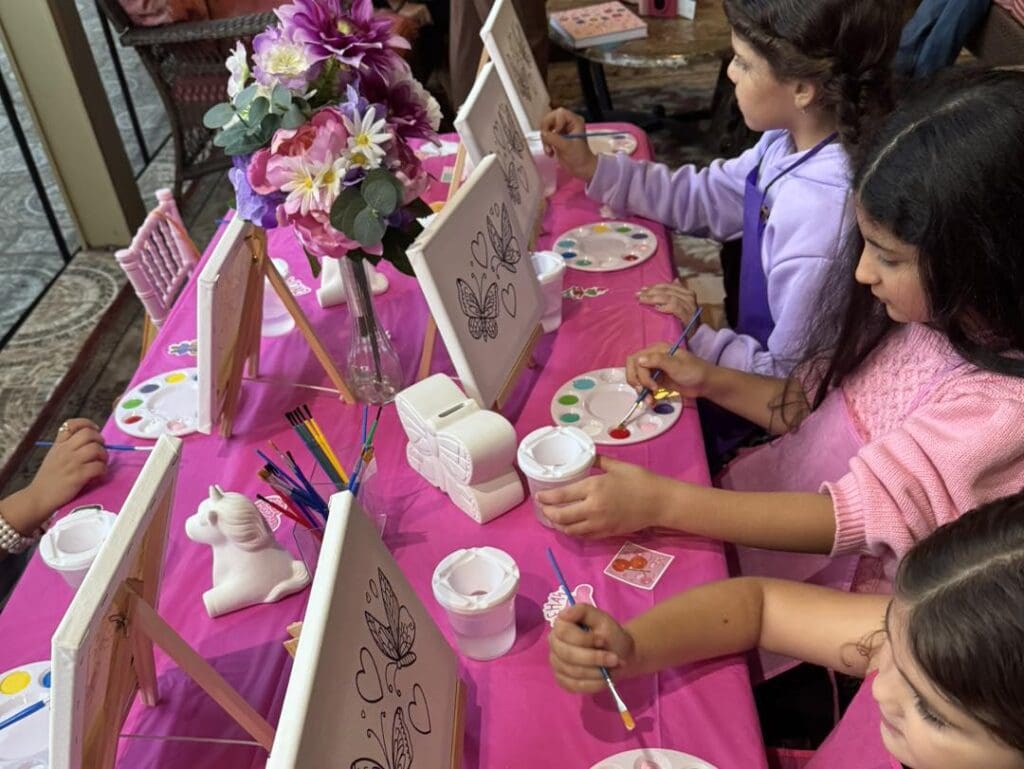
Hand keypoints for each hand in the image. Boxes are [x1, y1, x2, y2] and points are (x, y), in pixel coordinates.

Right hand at [26, 419, 107, 515]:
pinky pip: (98, 466)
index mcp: (58, 444)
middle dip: (100, 440)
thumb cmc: (48, 479)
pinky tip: (99, 474)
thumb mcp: (53, 456)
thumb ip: (67, 447)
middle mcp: (65, 450)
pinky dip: (103, 469)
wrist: (38, 497)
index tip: (94, 430)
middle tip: (100, 450)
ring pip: (96, 449)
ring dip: (104, 455)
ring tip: (101, 463)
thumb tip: (90, 443)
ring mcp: (72, 462)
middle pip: (89, 434)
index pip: (72, 424)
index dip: (87, 423)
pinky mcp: (78, 476)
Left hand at [536, 455, 661, 536]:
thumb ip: (598, 461)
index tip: (540, 497)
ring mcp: (599, 523)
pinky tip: (571, 527)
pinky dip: (574, 532)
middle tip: (544, 509)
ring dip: (559, 525)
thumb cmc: (640, 480)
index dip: (547, 498)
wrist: (659, 501)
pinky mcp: (607, 534)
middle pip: (561, 516)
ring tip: (554, 519)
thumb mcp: (617, 466)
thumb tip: (587, 455)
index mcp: (593, 487)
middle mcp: (593, 507)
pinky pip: (584, 536)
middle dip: (549, 514)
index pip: (562, 496)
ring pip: (571, 530)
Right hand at [540, 108, 597, 182]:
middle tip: (548, 142)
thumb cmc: (579, 157)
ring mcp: (561, 130)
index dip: (555, 122)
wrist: (581, 169)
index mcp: (575, 121)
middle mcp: (568, 123)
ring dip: (545, 140)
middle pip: (550, 118)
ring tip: (549, 151)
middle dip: (547, 130)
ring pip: (546, 127)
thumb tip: (543, 134)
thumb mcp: (566, 146)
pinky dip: (546, 144)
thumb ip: (554, 138)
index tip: (556, 133)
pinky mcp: (556, 137)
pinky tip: (550, 153)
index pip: (560, 113)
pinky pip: (546, 136)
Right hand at [549, 603, 634, 692]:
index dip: (585, 639)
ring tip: (612, 667)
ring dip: (597, 672)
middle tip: (614, 659)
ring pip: (573, 671)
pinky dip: (593, 684)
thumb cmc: (609, 634)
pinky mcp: (563, 680)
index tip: (603, 640)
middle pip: (568, 655)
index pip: (564, 633)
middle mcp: (554, 644)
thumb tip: (564, 613)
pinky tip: (605, 678)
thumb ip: (584, 611)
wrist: (618, 654)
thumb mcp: (602, 618)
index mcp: (560, 625)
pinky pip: (575, 686)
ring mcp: (556, 663)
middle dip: (594, 658)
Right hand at [625, 343, 713, 400]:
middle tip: (644, 391)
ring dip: (640, 389)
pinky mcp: (657, 380)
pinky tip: (651, 401)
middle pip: (633, 368)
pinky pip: (645, 386)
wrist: (705, 383)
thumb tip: (639, 360)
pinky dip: (645, 394)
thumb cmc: (693, 371)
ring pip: (637, 378)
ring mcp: (654, 370)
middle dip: (636, 381)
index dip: (639, 373)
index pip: (636, 359)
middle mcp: (652, 358)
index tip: (650, 385)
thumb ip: (658, 361)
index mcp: (656, 350)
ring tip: (649, 400)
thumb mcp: (676, 365)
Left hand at [637, 280, 699, 322]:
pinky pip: (675, 307)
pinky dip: (665, 306)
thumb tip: (675, 279)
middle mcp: (689, 297)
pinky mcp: (687, 316)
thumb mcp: (682, 305)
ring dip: (654, 298)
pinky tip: (656, 308)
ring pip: (669, 297)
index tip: (642, 289)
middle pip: (667, 290)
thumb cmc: (685, 321)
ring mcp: (689, 306)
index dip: (655, 286)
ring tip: (642, 300)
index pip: (668, 286)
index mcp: (686, 293)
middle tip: (638, 294)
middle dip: (651, 292)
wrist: (696, 336)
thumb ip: (676, 293)